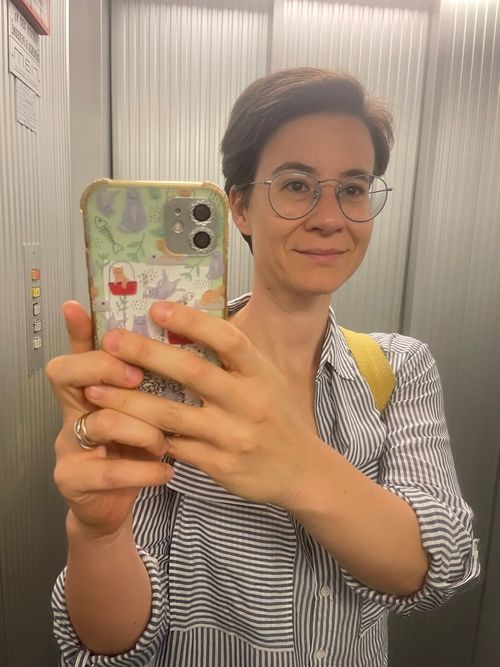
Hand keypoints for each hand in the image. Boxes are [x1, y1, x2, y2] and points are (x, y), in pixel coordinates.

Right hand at [46, 301, 173, 538]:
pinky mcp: (74, 479)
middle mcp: (74, 410)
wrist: (113, 505)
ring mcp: (69, 444)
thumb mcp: (146, 411)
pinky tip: (166, 471)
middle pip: (68, 374)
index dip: (77, 330)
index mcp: (92, 388)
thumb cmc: (135, 449)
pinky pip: (109, 471)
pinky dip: (144, 471)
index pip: (80, 350)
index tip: (77, 306)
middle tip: (137, 376)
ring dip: (141, 428)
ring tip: (165, 441)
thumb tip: (191, 342)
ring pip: (99, 420)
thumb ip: (156, 382)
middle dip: (104, 369)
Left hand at [83, 301, 323, 508]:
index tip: (157, 309)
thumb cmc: (279, 417)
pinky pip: (175, 447)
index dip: (192, 321)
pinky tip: (119, 425)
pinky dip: (146, 435)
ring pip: (172, 414)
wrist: (303, 471)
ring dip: (129, 400)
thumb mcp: (268, 379)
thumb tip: (190, 325)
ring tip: (95, 389)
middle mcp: (248, 402)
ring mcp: (233, 436)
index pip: (227, 339)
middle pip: (192, 371)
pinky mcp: (220, 465)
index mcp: (260, 374)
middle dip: (147, 353)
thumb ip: (235, 358)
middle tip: (111, 341)